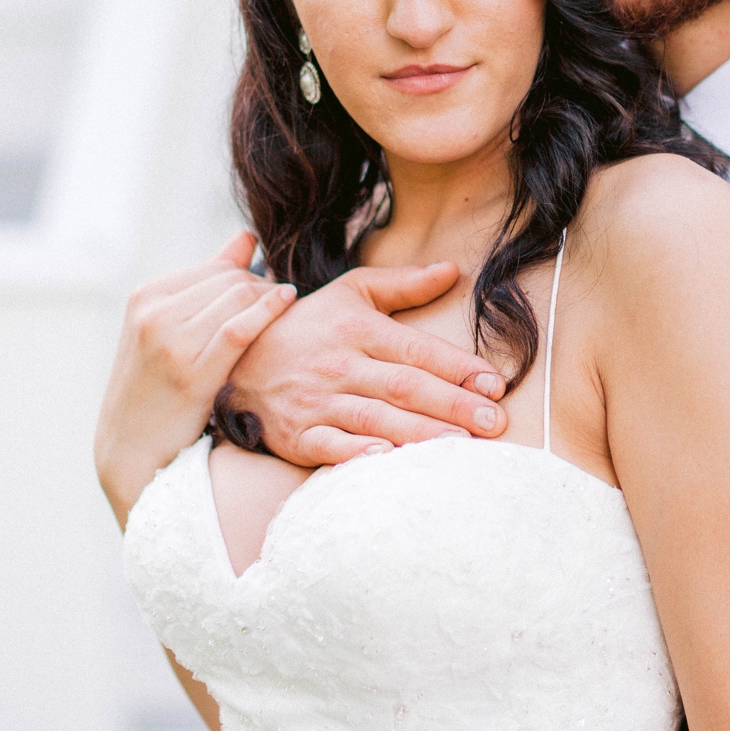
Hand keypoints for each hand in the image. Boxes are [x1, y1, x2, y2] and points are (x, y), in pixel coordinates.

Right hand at [94, 232, 296, 525]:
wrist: (132, 449)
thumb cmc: (159, 386)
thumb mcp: (170, 328)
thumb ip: (208, 282)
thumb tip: (246, 237)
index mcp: (146, 296)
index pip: (219, 268)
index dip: (253, 277)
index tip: (272, 295)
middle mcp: (154, 313)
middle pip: (231, 280)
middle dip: (264, 289)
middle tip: (287, 304)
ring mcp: (170, 342)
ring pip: (239, 297)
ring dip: (271, 299)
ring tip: (291, 309)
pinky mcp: (191, 373)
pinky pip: (239, 327)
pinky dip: (268, 309)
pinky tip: (289, 302)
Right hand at [226, 263, 509, 465]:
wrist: (234, 357)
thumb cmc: (306, 325)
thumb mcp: (350, 292)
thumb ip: (403, 284)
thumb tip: (454, 270)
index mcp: (357, 330)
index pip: (416, 350)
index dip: (457, 367)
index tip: (495, 385)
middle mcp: (339, 365)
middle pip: (403, 386)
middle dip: (451, 405)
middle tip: (494, 422)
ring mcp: (316, 402)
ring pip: (374, 418)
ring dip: (418, 433)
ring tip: (459, 446)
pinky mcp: (295, 435)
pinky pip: (328, 446)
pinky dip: (355, 454)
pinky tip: (386, 460)